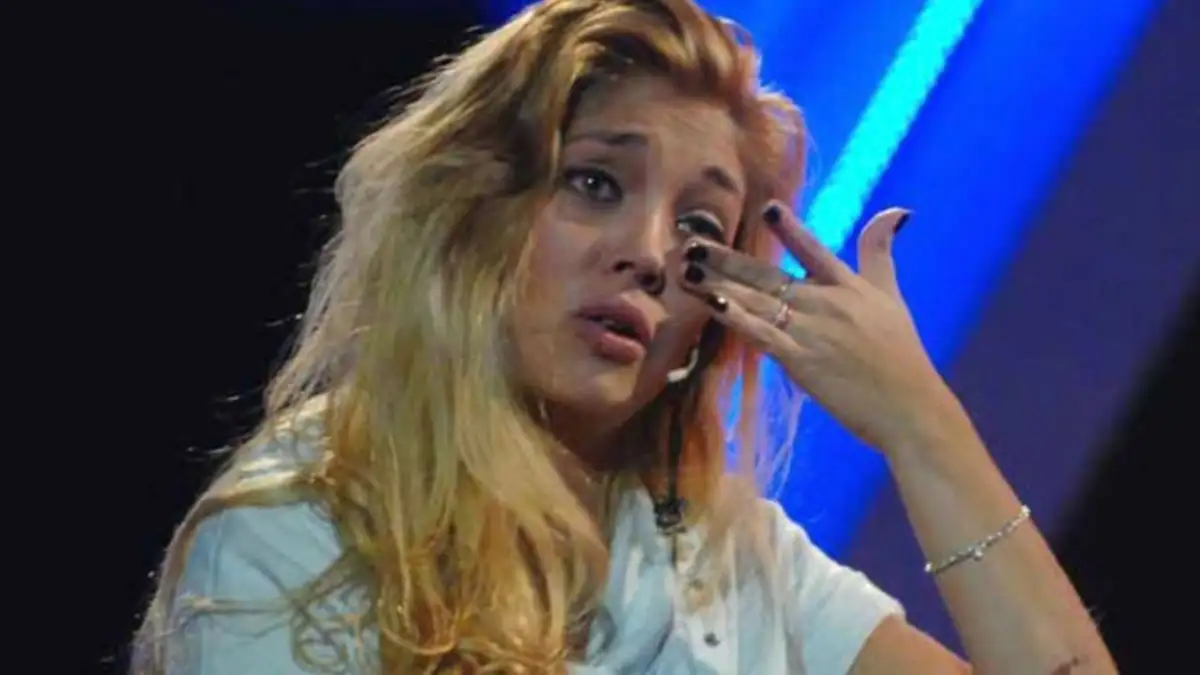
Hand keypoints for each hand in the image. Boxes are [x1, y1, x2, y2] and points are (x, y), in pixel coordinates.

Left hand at [681, 203, 966, 456]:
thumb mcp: (892, 295)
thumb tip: (898, 210)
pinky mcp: (801, 360)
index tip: (767, 208)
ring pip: (756, 301)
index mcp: (846, 286)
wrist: (909, 407)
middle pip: (767, 274)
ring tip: (687, 270)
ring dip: (718, 284)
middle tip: (690, 242)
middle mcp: (825, 302)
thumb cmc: (901, 355)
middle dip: (725, 259)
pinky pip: (761, 334)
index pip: (813, 249)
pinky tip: (712, 304)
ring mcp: (811, 331)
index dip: (790, 229)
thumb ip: (881, 252)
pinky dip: (737, 318)